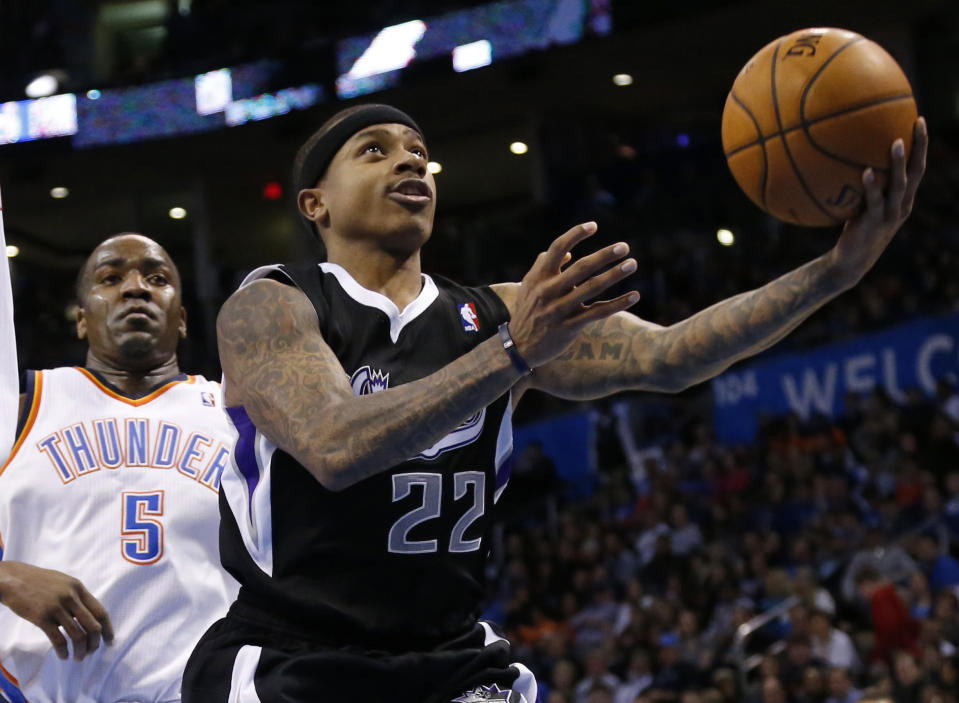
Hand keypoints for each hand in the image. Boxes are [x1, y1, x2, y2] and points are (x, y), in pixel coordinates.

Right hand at [0, 561, 113, 660]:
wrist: (14, 579)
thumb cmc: (39, 581)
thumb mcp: (64, 582)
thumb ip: (77, 596)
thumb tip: (89, 615)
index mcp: (79, 588)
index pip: (100, 612)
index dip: (108, 629)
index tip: (110, 641)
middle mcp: (71, 597)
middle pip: (93, 626)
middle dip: (95, 643)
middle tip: (91, 652)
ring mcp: (57, 608)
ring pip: (77, 635)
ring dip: (80, 650)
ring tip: (78, 658)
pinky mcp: (42, 618)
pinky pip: (58, 639)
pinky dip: (63, 651)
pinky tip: (63, 656)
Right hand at [508, 222, 638, 367]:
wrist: (518, 347)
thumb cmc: (526, 312)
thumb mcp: (528, 286)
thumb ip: (544, 266)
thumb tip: (569, 254)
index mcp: (540, 277)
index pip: (558, 249)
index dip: (575, 234)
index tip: (594, 225)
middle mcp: (549, 290)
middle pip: (581, 267)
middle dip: (604, 255)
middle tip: (624, 246)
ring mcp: (560, 309)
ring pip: (592, 288)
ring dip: (614, 275)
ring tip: (632, 264)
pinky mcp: (570, 326)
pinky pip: (598, 312)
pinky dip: (618, 304)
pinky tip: (635, 296)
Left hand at [830, 117, 927, 287]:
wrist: (849, 262)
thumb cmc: (854, 230)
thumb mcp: (861, 205)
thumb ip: (861, 186)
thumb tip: (844, 158)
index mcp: (903, 199)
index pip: (917, 167)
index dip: (921, 145)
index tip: (919, 120)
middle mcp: (902, 205)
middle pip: (916, 172)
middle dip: (919, 147)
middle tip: (918, 123)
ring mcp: (889, 215)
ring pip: (899, 186)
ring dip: (899, 164)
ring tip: (896, 142)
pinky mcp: (873, 224)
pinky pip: (874, 202)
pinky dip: (872, 187)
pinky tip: (866, 171)